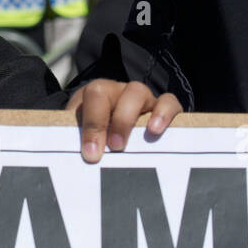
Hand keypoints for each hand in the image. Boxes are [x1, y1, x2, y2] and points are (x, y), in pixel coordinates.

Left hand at [66, 79, 181, 163]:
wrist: (120, 133)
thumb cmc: (100, 136)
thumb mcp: (85, 135)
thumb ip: (79, 140)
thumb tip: (77, 157)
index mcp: (95, 95)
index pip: (92, 95)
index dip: (92, 122)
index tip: (91, 152)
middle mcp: (117, 92)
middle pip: (107, 90)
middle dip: (104, 122)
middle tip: (109, 149)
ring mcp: (141, 98)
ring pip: (137, 91)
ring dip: (127, 118)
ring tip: (122, 144)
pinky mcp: (164, 108)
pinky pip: (169, 102)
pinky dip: (163, 113)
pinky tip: (155, 131)